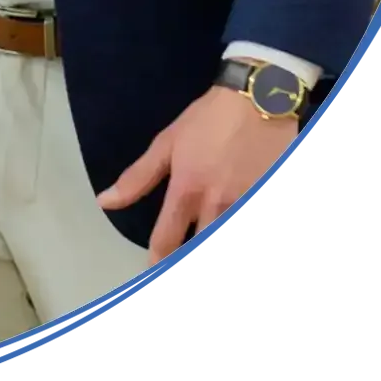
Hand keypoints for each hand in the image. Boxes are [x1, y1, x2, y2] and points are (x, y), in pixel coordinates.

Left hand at [98, 84, 298, 261]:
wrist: (256, 98)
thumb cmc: (208, 120)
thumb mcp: (167, 143)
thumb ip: (138, 177)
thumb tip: (105, 201)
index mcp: (188, 188)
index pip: (168, 238)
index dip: (159, 262)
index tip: (153, 276)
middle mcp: (219, 203)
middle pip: (203, 250)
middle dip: (192, 268)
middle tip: (183, 283)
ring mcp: (250, 205)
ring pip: (232, 245)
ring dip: (221, 259)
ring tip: (213, 274)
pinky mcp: (274, 201)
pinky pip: (261, 231)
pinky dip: (252, 245)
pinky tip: (248, 257)